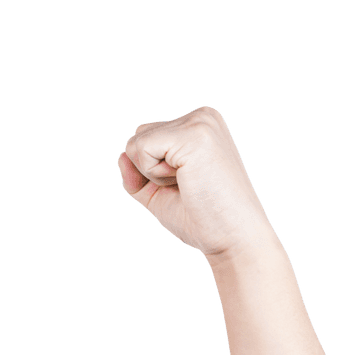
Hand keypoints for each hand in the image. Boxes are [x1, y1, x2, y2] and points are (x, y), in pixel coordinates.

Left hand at [118, 106, 276, 263]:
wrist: (234, 238)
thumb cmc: (200, 217)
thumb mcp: (158, 191)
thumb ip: (136, 172)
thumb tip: (122, 155)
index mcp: (198, 125)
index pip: (145, 139)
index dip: (150, 172)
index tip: (185, 186)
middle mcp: (202, 116)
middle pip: (138, 137)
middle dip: (148, 171)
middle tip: (186, 187)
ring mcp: (200, 122)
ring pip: (136, 142)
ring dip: (152, 174)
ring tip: (188, 184)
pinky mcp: (194, 134)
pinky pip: (140, 149)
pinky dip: (153, 174)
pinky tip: (185, 181)